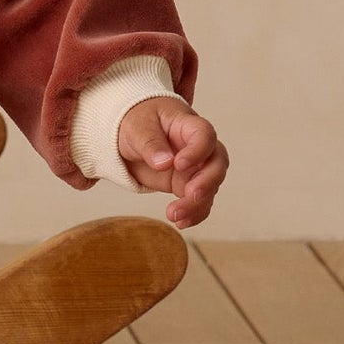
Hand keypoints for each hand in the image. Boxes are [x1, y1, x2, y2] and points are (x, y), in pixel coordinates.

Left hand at [117, 97, 227, 228]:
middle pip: (217, 163)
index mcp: (188, 125)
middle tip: (190, 194)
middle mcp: (198, 147)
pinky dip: (194, 213)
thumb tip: (164, 163)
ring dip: (197, 203)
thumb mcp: (137, 127)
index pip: (204, 135)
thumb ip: (150, 143)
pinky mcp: (186, 184)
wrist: (127, 133)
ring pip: (210, 187)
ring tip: (174, 215)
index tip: (179, 164)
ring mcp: (194, 167)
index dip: (198, 151)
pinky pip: (199, 201)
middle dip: (207, 182)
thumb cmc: (136, 120)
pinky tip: (181, 222)